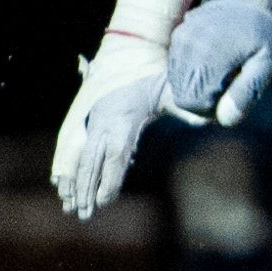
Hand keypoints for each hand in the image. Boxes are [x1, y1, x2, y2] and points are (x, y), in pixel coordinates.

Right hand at [52, 31, 169, 217]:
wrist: (125, 54)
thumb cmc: (150, 77)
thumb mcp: (169, 88)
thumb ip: (185, 106)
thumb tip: (209, 119)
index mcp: (123, 118)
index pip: (115, 154)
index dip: (109, 178)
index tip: (106, 201)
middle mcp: (102, 122)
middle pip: (92, 161)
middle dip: (86, 190)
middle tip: (83, 215)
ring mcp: (90, 124)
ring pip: (79, 157)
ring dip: (74, 184)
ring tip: (70, 208)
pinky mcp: (84, 124)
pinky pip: (72, 150)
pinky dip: (66, 169)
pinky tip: (61, 188)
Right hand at [165, 0, 271, 126]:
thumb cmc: (266, 33)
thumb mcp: (267, 64)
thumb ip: (246, 93)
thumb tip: (225, 119)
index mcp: (209, 57)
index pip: (194, 105)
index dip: (212, 109)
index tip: (233, 97)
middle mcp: (189, 48)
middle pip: (183, 96)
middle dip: (204, 100)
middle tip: (231, 85)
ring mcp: (181, 40)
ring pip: (178, 83)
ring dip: (197, 87)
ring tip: (224, 73)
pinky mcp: (180, 35)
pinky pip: (177, 68)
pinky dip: (192, 74)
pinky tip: (213, 64)